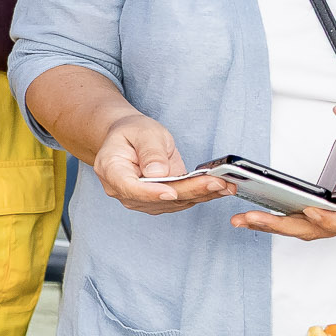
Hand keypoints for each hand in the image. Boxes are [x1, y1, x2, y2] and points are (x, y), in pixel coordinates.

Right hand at [94, 111, 234, 215]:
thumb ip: (150, 152)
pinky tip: (219, 188)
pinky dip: (201, 195)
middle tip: (215, 182)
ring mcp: (139, 199)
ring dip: (200, 194)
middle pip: (157, 198)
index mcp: (111, 169)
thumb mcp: (142, 132)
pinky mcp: (157, 202)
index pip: (129, 187)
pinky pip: (180, 202)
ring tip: (224, 184)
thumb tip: (158, 173)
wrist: (132, 139)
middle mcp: (122, 190)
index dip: (150, 192)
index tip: (171, 191)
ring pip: (173, 203)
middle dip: (189, 191)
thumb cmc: (133, 132)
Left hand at [232, 105, 335, 239]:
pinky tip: (260, 215)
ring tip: (243, 219)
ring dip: (276, 227)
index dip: (329, 220)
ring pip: (309, 231)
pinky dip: (285, 222)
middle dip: (281, 226)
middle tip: (249, 217)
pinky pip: (309, 225)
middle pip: (317, 231)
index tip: (309, 210)